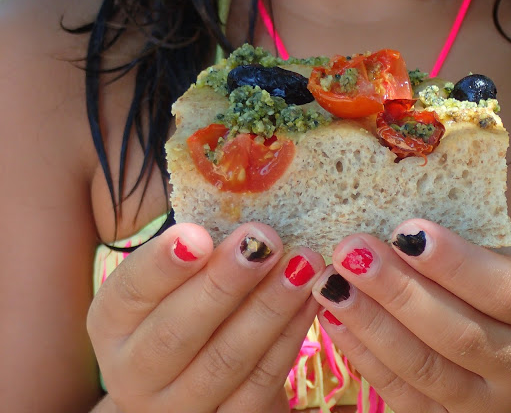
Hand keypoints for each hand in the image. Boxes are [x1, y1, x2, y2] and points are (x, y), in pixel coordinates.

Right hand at [87, 222, 324, 412]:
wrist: (188, 385)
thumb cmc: (183, 310)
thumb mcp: (172, 283)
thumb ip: (195, 251)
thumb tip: (239, 206)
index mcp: (112, 324)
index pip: (129, 292)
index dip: (163, 264)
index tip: (200, 234)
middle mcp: (133, 372)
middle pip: (177, 331)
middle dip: (226, 283)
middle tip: (265, 241)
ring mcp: (178, 408)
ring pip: (225, 360)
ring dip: (269, 308)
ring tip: (303, 264)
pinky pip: (260, 384)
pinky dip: (289, 338)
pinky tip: (311, 299)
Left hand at [311, 219, 510, 412]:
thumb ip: (473, 246)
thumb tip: (405, 214)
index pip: (500, 289)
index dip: (452, 262)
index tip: (405, 230)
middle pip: (455, 333)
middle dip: (396, 291)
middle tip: (351, 252)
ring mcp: (483, 404)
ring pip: (421, 368)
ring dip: (370, 323)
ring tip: (331, 284)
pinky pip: (401, 394)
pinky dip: (363, 356)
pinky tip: (333, 319)